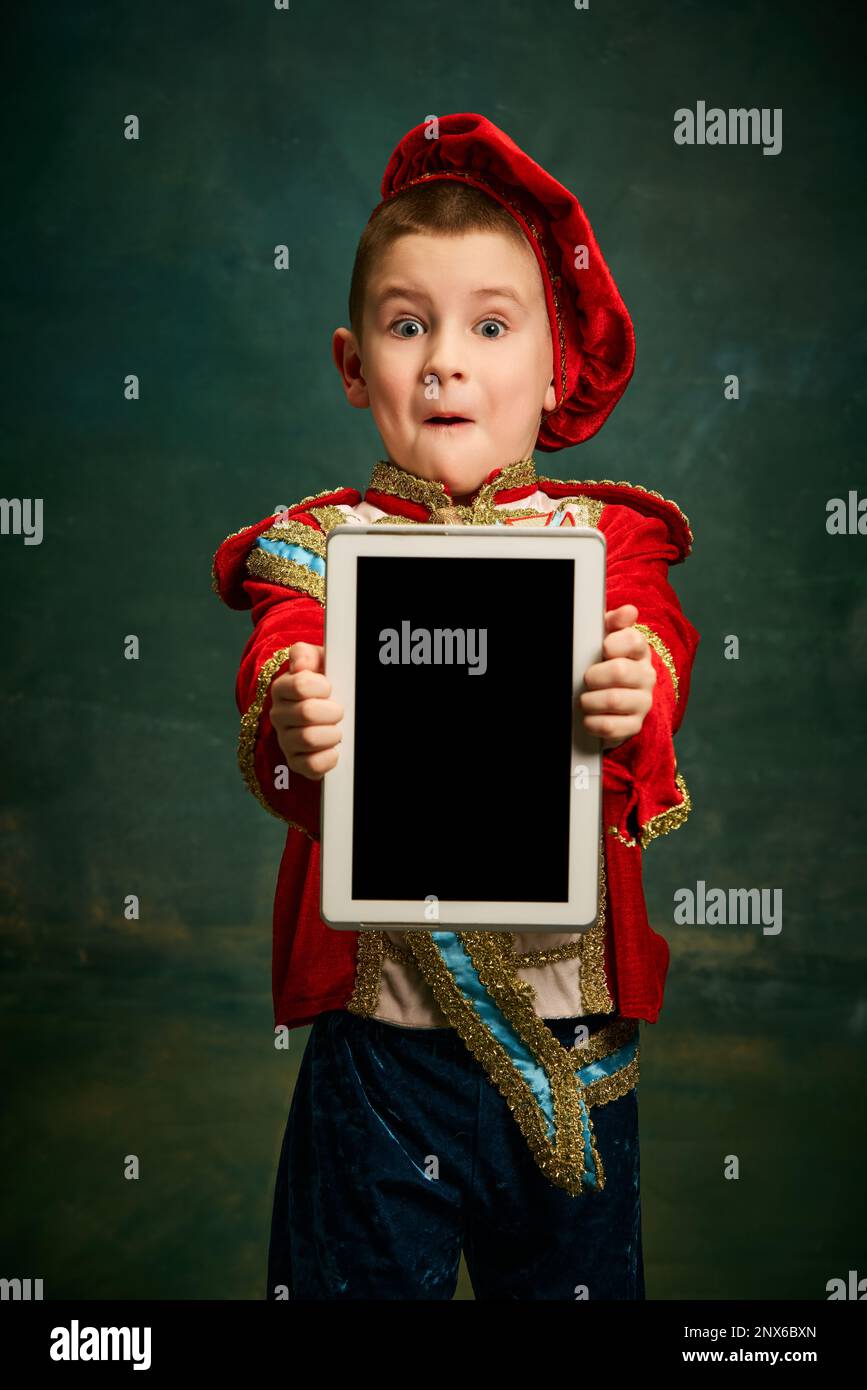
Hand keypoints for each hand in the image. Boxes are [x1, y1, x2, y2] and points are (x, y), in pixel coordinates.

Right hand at [269, 642, 343, 780]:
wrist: (335, 707)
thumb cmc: (328, 683)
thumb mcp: (321, 660)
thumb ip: (307, 654)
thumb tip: (302, 664)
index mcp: (282, 687)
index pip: (300, 684)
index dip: (322, 686)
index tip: (330, 687)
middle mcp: (279, 715)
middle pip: (306, 712)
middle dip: (332, 711)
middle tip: (339, 710)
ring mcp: (286, 741)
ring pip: (308, 739)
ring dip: (332, 734)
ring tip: (338, 730)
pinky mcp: (296, 763)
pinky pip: (311, 766)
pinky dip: (328, 758)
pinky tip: (335, 749)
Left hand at [579, 604, 655, 749]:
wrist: (610, 703)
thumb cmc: (604, 665)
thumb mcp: (604, 639)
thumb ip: (613, 622)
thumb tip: (629, 611)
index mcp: (640, 651)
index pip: (634, 640)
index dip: (613, 644)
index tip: (603, 649)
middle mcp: (646, 676)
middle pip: (619, 671)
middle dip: (594, 676)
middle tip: (586, 679)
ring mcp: (643, 702)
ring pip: (612, 700)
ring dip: (589, 700)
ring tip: (585, 699)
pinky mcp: (634, 725)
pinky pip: (610, 726)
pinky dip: (592, 722)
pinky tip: (589, 717)